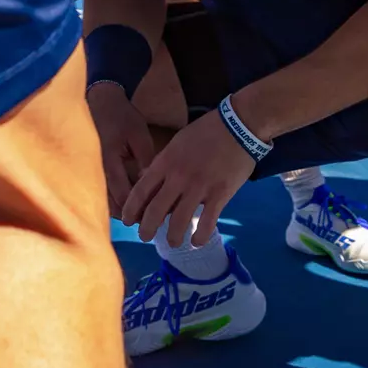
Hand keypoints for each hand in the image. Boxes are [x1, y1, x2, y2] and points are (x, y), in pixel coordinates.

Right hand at [86, 83, 155, 216]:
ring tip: (138, 211)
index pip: (123, 195)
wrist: (99, 101)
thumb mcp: (139, 135)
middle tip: (147, 218)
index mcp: (109, 162)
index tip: (153, 215)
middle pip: (110, 203)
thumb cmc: (121, 117)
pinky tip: (126, 199)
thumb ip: (146, 161)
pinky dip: (112, 198)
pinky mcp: (90, 170)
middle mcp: (97, 171)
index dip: (137, 208)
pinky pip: (100, 191)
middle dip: (128, 213)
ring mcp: (91, 171)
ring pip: (103, 200)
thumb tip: (154, 186)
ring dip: (119, 208)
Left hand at [122, 110, 255, 246]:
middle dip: (146, 229)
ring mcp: (200, 187)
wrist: (239, 125)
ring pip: (179, 221)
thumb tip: (147, 176)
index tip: (128, 221)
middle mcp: (179, 177)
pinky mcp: (220, 195)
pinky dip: (200, 236)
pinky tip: (196, 241)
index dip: (131, 209)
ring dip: (173, 236)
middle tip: (145, 237)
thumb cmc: (207, 130)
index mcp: (166, 162)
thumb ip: (163, 162)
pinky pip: (207, 222)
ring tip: (172, 242)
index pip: (141, 191)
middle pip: (155, 211)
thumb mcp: (177, 141)